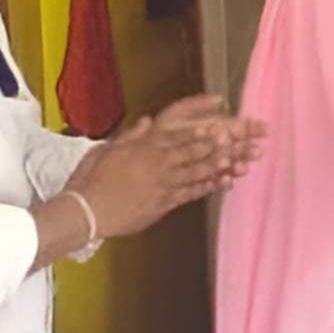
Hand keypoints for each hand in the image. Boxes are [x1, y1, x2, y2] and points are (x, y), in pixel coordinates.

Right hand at [68, 102, 252, 239]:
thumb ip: (130, 136)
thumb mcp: (107, 150)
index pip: (178, 136)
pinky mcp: (164, 204)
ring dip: (223, 166)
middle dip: (222, 147)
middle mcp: (158, 165)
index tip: (223, 126)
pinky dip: (210, 187)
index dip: (202, 132)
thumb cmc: (91, 180)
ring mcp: (163, 185)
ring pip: (199, 173)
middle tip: (246, 142)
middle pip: (195, 153)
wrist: (86, 211)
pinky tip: (227, 182)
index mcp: (144, 149)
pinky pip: (192, 193)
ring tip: (245, 160)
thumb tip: (146, 121)